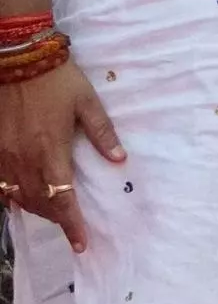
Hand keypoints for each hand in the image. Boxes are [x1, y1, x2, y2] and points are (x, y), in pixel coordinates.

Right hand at [0, 58, 117, 252]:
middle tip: (71, 225)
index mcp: (52, 151)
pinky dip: (10, 194)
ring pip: (16, 195)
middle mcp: (24, 159)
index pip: (62, 199)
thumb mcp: (88, 104)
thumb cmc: (57, 80)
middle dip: (55, 218)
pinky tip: (20, 196)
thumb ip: (103, 134)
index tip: (81, 243)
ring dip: (34, 208)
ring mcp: (4, 155)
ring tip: (51, 212)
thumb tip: (119, 160)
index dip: (71, 225)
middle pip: (38, 203)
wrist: (18, 59)